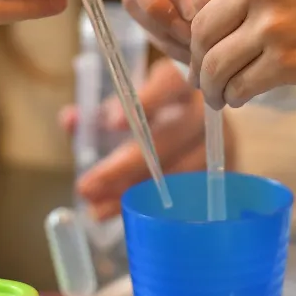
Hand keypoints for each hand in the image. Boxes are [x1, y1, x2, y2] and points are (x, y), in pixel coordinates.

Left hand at [62, 59, 236, 219]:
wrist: (201, 126)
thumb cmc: (156, 112)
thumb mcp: (128, 104)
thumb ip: (97, 111)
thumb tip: (70, 120)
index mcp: (181, 81)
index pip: (170, 83)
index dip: (147, 100)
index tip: (113, 124)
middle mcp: (206, 110)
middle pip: (172, 136)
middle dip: (126, 165)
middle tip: (87, 185)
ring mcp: (221, 142)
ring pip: (179, 171)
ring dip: (134, 191)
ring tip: (96, 208)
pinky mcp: (225, 172)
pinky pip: (190, 196)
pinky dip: (153, 207)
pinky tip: (125, 215)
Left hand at [189, 0, 295, 108]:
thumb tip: (218, 22)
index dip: (197, 23)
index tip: (205, 42)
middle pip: (201, 28)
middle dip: (199, 58)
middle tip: (206, 76)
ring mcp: (273, 19)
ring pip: (214, 61)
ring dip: (212, 84)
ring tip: (220, 95)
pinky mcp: (290, 59)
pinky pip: (241, 84)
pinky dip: (237, 96)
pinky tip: (243, 97)